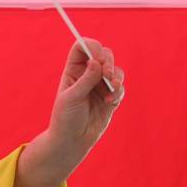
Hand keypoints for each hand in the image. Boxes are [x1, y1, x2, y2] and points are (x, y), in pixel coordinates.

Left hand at [45, 38, 125, 159]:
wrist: (72, 140)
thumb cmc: (65, 118)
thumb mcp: (72, 97)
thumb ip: (86, 79)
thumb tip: (96, 61)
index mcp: (73, 70)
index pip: (82, 47)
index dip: (91, 46)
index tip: (97, 56)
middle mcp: (88, 74)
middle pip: (104, 54)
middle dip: (108, 62)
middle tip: (106, 74)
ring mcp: (100, 84)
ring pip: (115, 69)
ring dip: (115, 77)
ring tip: (110, 89)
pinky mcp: (111, 95)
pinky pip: (121, 86)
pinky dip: (118, 91)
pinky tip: (109, 101)